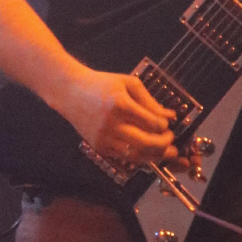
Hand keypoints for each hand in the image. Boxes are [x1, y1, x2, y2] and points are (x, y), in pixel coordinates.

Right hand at [60, 65, 175, 166]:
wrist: (70, 92)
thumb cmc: (102, 84)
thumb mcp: (128, 83)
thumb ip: (150, 101)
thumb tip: (170, 116)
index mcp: (121, 105)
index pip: (152, 124)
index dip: (164, 127)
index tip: (167, 124)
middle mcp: (112, 124)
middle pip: (147, 143)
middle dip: (164, 144)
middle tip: (171, 140)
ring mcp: (104, 138)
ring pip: (136, 155)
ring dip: (154, 155)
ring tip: (164, 151)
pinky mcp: (99, 147)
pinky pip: (124, 157)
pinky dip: (139, 157)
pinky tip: (146, 151)